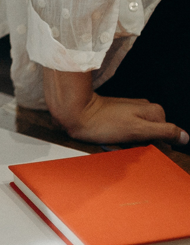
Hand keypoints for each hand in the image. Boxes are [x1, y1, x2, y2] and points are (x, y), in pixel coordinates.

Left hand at [43, 67, 188, 145]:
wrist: (76, 113)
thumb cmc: (103, 122)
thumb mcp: (137, 130)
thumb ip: (163, 132)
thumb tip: (185, 136)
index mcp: (154, 111)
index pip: (167, 138)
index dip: (155, 147)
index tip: (139, 146)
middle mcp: (145, 109)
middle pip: (154, 136)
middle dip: (142, 144)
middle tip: (125, 142)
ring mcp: (132, 112)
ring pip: (141, 136)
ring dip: (131, 143)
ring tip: (116, 139)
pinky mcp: (120, 116)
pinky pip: (128, 133)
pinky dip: (122, 139)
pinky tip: (111, 138)